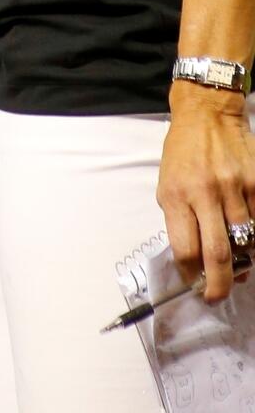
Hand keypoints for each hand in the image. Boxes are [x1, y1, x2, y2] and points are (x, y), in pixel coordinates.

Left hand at [158, 85, 254, 300]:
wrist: (207, 116)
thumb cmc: (182, 153)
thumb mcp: (167, 184)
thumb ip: (180, 220)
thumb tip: (195, 259)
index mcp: (175, 195)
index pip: (184, 249)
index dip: (191, 274)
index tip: (194, 285)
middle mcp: (205, 193)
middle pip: (217, 253)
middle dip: (219, 284)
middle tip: (218, 296)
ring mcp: (234, 189)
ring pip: (246, 241)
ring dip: (243, 260)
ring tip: (237, 265)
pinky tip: (249, 239)